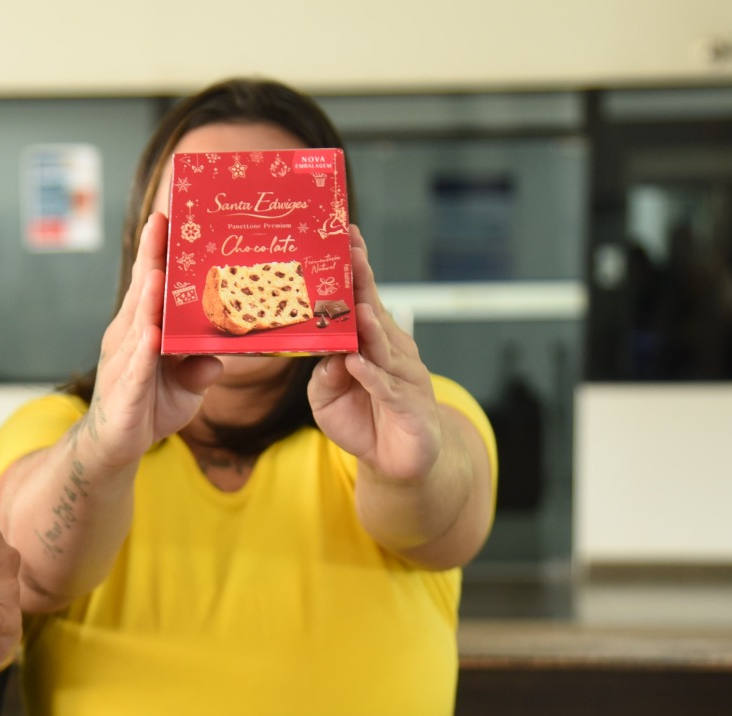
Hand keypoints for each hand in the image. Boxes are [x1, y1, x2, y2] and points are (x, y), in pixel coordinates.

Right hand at [87, 212, 224, 469]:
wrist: (113, 448)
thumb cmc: (148, 408)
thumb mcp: (186, 386)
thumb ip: (202, 368)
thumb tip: (219, 359)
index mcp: (143, 327)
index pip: (151, 281)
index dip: (159, 249)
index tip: (169, 214)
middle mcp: (128, 336)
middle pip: (141, 289)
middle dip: (151, 255)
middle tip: (162, 217)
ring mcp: (122, 362)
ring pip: (137, 321)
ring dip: (147, 296)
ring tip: (158, 268)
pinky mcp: (122, 391)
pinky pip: (135, 366)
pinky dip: (142, 348)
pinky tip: (150, 334)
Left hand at [307, 225, 442, 482]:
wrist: (396, 461)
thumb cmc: (363, 420)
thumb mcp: (328, 396)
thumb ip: (323, 375)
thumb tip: (327, 355)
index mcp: (371, 342)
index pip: (361, 300)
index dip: (354, 271)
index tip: (344, 238)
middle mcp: (391, 352)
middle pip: (375, 313)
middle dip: (363, 284)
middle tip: (351, 253)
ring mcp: (403, 377)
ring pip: (384, 348)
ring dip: (370, 327)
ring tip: (356, 307)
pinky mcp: (408, 407)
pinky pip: (387, 388)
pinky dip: (373, 376)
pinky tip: (359, 363)